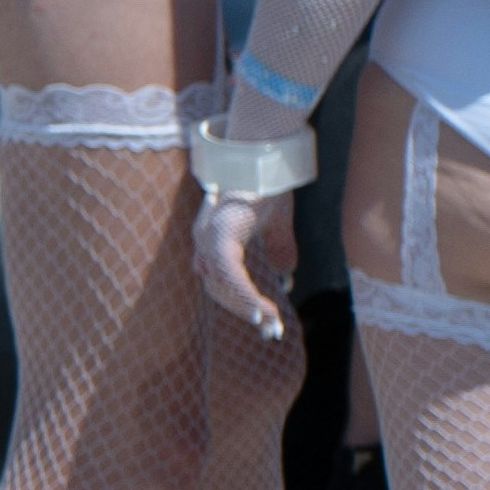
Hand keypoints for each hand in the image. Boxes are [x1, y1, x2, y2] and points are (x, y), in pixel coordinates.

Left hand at [192, 190, 295, 341]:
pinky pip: (228, 274)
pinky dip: (244, 294)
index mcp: (213, 241)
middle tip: (271, 331)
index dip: (240, 302)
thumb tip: (286, 279)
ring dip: (247, 308)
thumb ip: (278, 251)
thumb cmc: (267, 187)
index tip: (264, 322)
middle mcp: (204, 241)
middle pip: (218, 288)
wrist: (264, 158)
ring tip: (271, 325)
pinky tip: (262, 312)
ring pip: (222, 286)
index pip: (220, 281)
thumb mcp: (276, 226)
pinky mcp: (219, 235)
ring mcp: (208, 238)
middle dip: (245, 311)